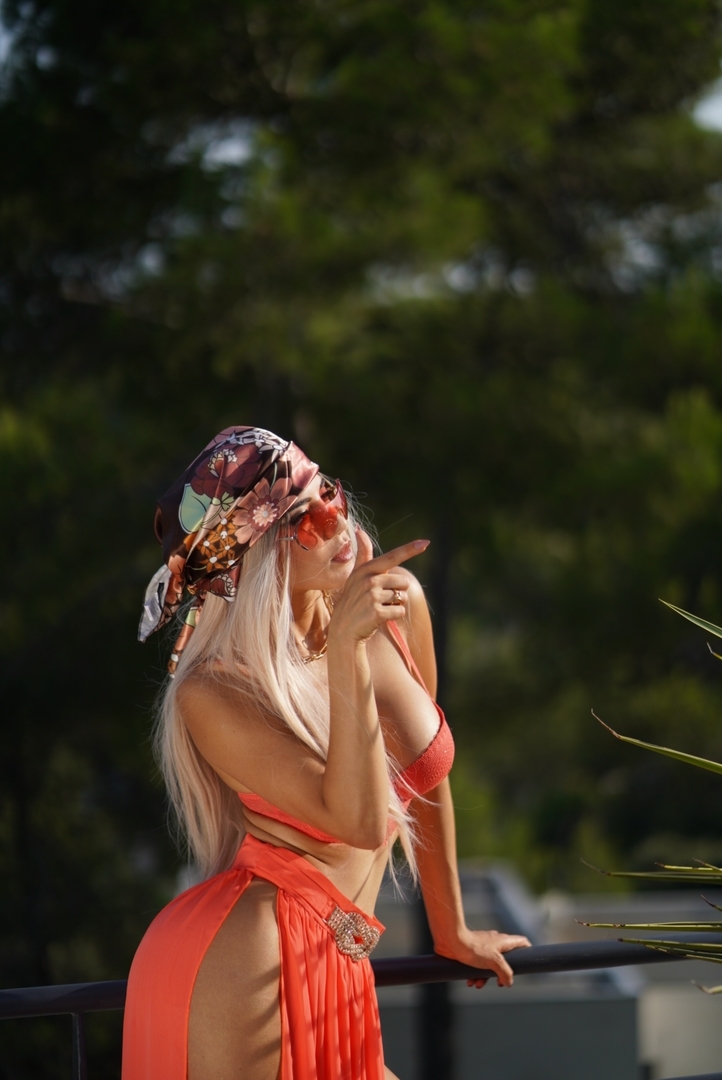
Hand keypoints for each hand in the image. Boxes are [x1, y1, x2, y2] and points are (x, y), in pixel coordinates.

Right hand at [328, 530, 428, 644]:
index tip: (426, 542)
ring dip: (395, 604)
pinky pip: (400, 611)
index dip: (410, 549)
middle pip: (403, 582)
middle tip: (379, 599)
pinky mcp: (377, 612)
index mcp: (366, 570)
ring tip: (378, 608)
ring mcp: (372, 596)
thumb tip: (360, 529)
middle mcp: (369, 580)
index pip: (391, 557)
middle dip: (397, 591)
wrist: (343, 630)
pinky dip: (394, 616)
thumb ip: (363, 554)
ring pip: (403, 597)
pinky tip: (379, 618)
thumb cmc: (354, 600)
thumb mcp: (356, 575)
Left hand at [434, 927, 530, 988]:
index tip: (529, 961)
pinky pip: (477, 966)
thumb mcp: (494, 962)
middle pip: (505, 960)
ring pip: (490, 965)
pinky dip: (475, 975)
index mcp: (503, 942)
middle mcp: (494, 943)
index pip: (522, 942)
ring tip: (478, 984)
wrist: (450, 940)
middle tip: (498, 983)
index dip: (528, 951)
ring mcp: (483, 947)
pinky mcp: (472, 952)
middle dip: (501, 974)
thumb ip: (505, 973)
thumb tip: (508, 982)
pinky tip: (469, 981)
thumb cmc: (473, 948)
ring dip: (485, 977)